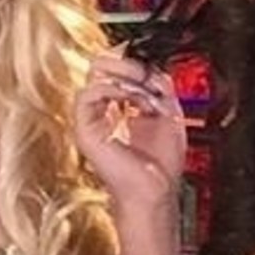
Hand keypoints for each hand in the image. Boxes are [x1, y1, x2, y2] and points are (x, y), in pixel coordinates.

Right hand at [73, 52, 187, 209]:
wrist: (155, 189)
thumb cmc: (161, 164)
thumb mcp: (168, 114)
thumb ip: (159, 87)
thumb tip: (149, 67)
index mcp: (121, 107)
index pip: (117, 70)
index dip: (136, 65)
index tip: (153, 72)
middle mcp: (104, 110)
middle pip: (103, 67)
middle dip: (128, 65)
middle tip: (145, 75)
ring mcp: (93, 119)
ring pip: (95, 76)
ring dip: (124, 78)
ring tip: (142, 93)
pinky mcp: (86, 129)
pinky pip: (88, 94)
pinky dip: (111, 89)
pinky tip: (130, 99)